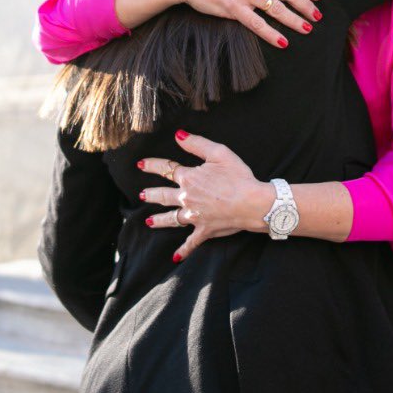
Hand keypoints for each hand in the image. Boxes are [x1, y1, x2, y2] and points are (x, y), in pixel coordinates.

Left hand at [138, 131, 274, 261]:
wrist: (252, 203)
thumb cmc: (239, 177)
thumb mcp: (219, 153)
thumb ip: (197, 144)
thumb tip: (178, 135)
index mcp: (189, 178)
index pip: (166, 169)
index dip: (152, 165)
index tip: (140, 164)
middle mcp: (187, 198)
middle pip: (164, 196)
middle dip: (152, 194)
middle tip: (143, 195)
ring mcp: (194, 216)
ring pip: (171, 218)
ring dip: (159, 220)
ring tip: (148, 222)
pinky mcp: (204, 230)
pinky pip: (191, 242)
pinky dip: (183, 251)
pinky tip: (175, 257)